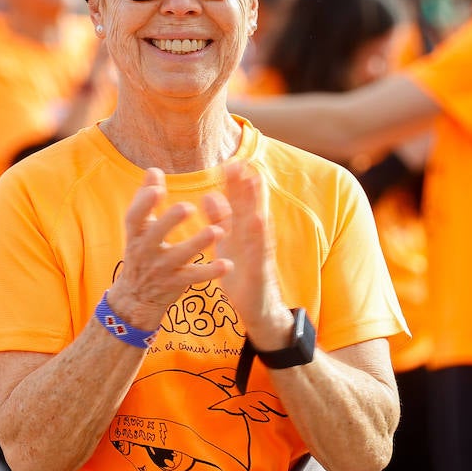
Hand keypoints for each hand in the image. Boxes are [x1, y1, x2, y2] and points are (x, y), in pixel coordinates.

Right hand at [106, 168, 227, 331]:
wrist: (136, 296)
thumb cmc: (142, 251)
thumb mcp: (140, 227)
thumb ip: (147, 198)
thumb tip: (153, 170)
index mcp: (137, 234)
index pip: (134, 217)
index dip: (143, 203)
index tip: (157, 188)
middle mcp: (146, 251)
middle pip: (155, 235)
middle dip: (170, 221)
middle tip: (187, 207)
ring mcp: (161, 269)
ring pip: (179, 256)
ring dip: (197, 243)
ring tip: (216, 231)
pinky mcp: (176, 283)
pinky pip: (195, 277)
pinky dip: (211, 272)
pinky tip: (227, 264)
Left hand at [201, 159, 291, 350]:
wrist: (258, 308)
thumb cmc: (242, 273)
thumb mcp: (227, 244)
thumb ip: (220, 221)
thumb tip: (210, 196)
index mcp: (242, 232)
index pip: (238, 205)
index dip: (234, 185)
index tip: (230, 163)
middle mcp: (253, 238)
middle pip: (249, 207)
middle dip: (245, 186)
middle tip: (240, 162)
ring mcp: (260, 252)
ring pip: (258, 222)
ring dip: (257, 201)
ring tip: (253, 180)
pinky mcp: (261, 269)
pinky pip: (261, 248)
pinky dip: (261, 233)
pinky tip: (259, 218)